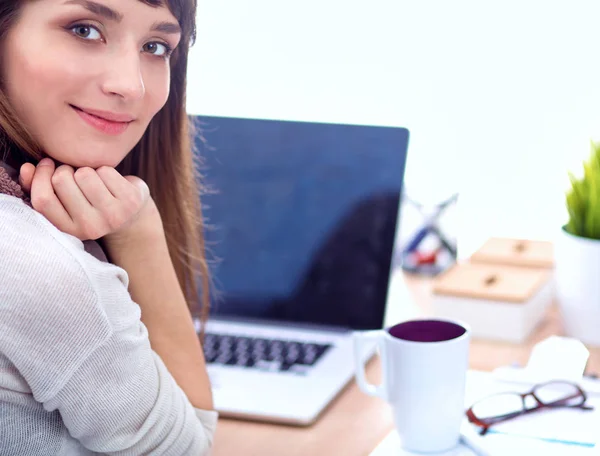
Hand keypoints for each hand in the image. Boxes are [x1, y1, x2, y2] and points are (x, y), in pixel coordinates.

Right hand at [19, 158, 153, 241]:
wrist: (131, 218)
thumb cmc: (89, 205)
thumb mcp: (64, 203)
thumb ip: (38, 188)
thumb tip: (27, 168)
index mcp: (70, 230)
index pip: (43, 200)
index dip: (40, 176)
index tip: (46, 165)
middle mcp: (91, 227)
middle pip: (62, 181)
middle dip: (64, 169)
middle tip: (73, 174)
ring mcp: (113, 215)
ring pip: (84, 173)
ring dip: (86, 170)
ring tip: (92, 180)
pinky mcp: (130, 201)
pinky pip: (106, 171)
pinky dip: (105, 170)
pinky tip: (110, 181)